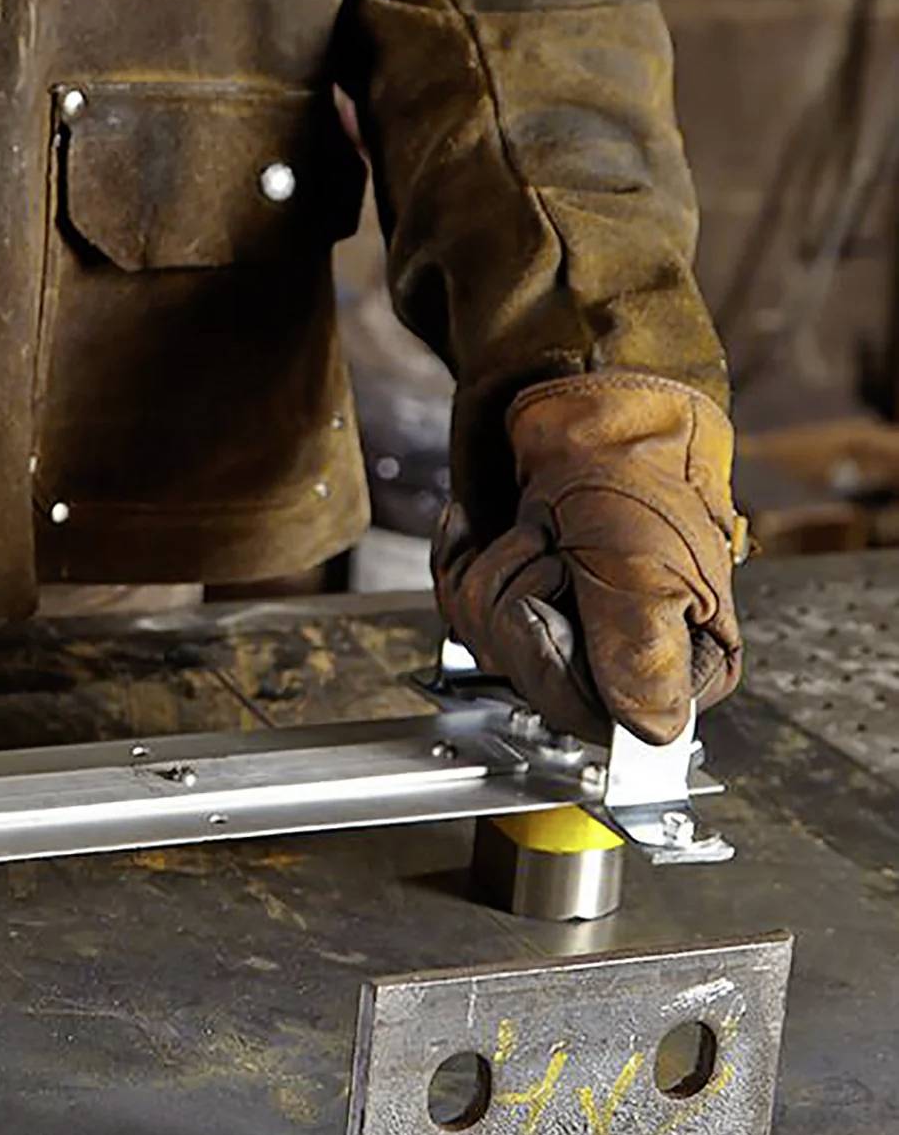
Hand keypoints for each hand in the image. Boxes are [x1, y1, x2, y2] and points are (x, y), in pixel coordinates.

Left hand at [434, 374, 743, 744]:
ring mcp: (560, 622)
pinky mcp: (509, 592)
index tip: (545, 610)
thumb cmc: (632, 471)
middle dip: (517, 602)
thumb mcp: (646, 567)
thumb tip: (651, 736)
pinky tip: (486, 524)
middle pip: (529, 681)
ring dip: (492, 571)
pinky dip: (461, 554)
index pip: (598, 718)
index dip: (553, 664)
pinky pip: (454, 603)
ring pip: (483, 642)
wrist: (579, 398)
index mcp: (680, 663)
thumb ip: (644, 657)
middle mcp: (620, 653)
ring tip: (535, 525)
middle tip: (552, 547)